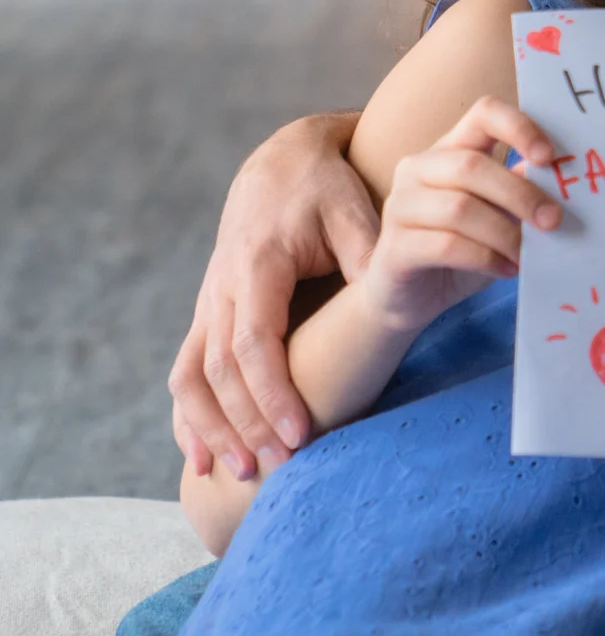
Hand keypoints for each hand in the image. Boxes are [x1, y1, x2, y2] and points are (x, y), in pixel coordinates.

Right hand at [170, 111, 379, 482]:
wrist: (282, 163)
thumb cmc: (326, 189)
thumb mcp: (353, 210)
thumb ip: (368, 252)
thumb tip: (388, 294)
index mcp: (256, 266)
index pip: (255, 343)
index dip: (274, 392)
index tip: (300, 432)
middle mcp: (221, 289)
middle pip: (220, 371)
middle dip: (247, 424)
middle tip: (280, 467)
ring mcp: (208, 303)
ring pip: (192, 377)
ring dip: (213, 428)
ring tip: (241, 473)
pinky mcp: (207, 314)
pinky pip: (185, 373)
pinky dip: (189, 418)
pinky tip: (201, 459)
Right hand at [356, 97, 561, 334]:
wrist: (413, 298)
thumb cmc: (465, 248)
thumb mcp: (500, 214)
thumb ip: (524, 188)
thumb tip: (568, 176)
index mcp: (450, 149)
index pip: (484, 113)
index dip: (519, 127)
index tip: (550, 157)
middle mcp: (418, 169)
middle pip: (472, 165)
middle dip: (520, 194)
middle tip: (553, 221)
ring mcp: (400, 206)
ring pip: (459, 209)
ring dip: (504, 233)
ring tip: (526, 255)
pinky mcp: (394, 247)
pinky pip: (445, 245)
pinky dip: (485, 258)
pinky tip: (506, 269)